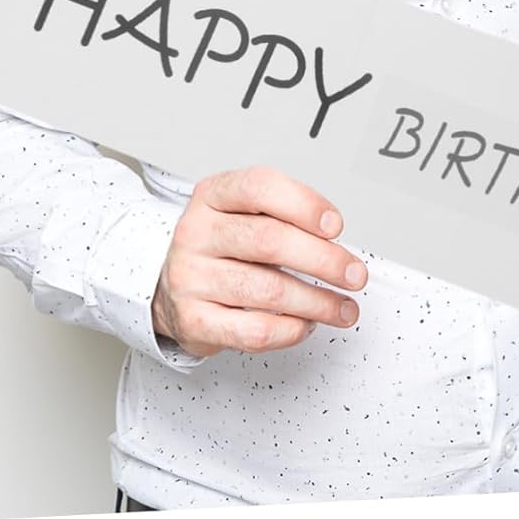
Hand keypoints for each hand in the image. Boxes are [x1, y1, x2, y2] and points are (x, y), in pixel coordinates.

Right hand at [151, 167, 367, 358]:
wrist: (164, 283)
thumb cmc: (219, 245)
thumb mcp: (241, 212)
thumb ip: (283, 216)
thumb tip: (335, 241)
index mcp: (213, 195)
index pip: (260, 187)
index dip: (304, 204)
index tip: (336, 225)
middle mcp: (197, 233)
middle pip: (270, 241)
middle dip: (324, 260)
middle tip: (354, 274)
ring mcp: (191, 278)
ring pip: (268, 290)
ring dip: (317, 302)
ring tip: (343, 308)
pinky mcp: (193, 321)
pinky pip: (252, 331)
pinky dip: (289, 331)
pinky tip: (306, 325)